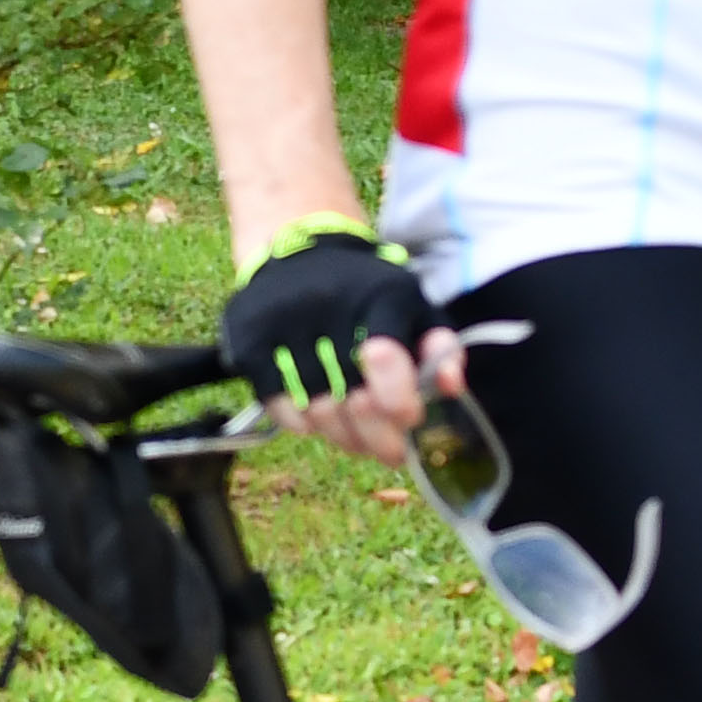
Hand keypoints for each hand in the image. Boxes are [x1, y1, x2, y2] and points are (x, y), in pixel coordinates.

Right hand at [219, 222, 463, 463]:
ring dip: (344, 437)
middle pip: (352, 399)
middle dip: (379, 436)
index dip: (398, 399)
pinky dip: (306, 426)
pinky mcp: (250, 343)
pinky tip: (322, 418)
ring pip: (318, 412)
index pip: (386, 358)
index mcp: (379, 295)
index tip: (409, 419)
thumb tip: (451, 387)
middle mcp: (328, 305)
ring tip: (360, 438)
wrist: (296, 251)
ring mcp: (283, 324)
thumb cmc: (366, 292)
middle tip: (392, 451)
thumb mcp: (413, 305)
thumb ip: (440, 347)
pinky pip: (281, 409)